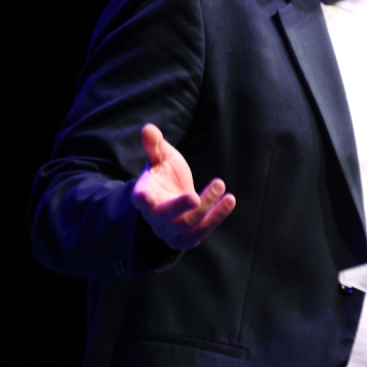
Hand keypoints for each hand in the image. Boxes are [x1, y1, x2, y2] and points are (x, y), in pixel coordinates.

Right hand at [131, 123, 235, 250]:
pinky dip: (215, 219)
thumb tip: (148, 128)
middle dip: (181, 206)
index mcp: (144, 194)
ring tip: (223, 190)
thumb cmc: (165, 174)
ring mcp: (169, 230)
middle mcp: (154, 216)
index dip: (142, 199)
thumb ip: (155, 145)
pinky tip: (227, 203)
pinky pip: (200, 233)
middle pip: (166, 215)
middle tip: (196, 195)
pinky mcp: (184, 239)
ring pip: (187, 225)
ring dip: (208, 208)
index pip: (139, 199)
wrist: (172, 196)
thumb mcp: (161, 157)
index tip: (146, 197)